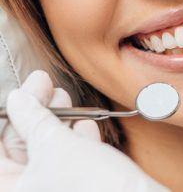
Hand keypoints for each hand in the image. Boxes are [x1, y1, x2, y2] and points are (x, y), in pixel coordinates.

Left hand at [0, 70, 168, 191]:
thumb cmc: (91, 186)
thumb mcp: (55, 144)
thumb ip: (33, 119)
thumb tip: (18, 100)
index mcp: (7, 191)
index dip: (8, 114)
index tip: (22, 92)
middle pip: (19, 149)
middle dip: (34, 113)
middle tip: (44, 85)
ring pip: (45, 154)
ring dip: (57, 122)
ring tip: (64, 97)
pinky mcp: (77, 191)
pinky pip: (66, 165)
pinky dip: (74, 142)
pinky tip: (84, 124)